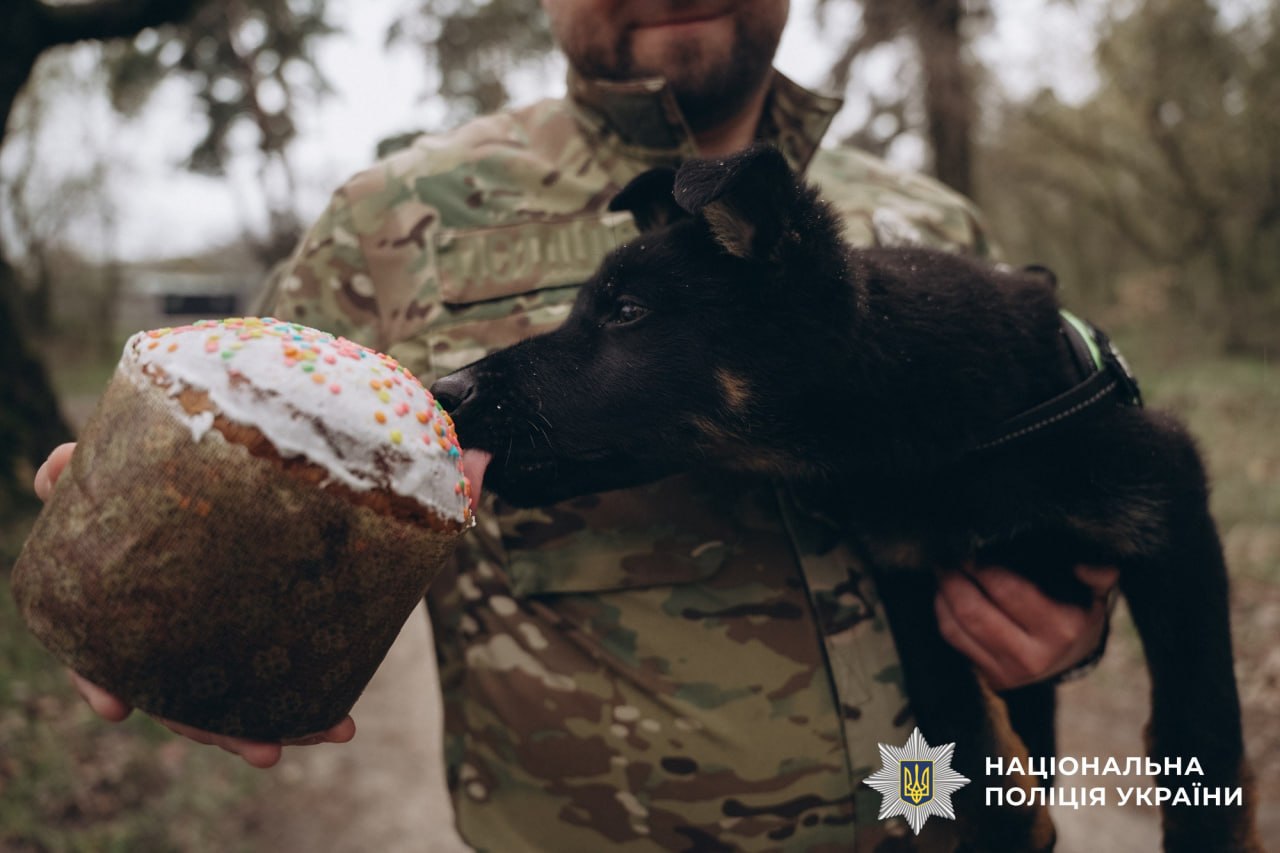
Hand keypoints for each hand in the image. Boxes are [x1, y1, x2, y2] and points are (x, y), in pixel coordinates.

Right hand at [36, 443, 356, 767]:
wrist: (237, 456)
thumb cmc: (164, 466)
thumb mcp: (129, 463)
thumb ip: (85, 469)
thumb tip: (55, 471)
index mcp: (128, 608)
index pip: (102, 654)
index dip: (101, 680)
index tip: (114, 708)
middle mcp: (173, 638)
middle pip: (184, 697)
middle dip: (222, 728)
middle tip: (266, 750)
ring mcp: (221, 641)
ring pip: (238, 701)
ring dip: (281, 724)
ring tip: (328, 732)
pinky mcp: (268, 632)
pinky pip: (285, 676)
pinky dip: (313, 703)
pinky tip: (341, 721)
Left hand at [935, 562, 1117, 690]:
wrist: (1072, 660)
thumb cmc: (1076, 612)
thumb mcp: (1093, 592)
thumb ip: (1096, 572)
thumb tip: (1085, 564)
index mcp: (1061, 628)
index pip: (1008, 591)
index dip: (982, 567)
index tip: (969, 549)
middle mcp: (1034, 655)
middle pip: (974, 611)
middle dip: (954, 579)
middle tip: (946, 557)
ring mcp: (1010, 672)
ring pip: (957, 627)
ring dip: (943, 594)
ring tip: (942, 571)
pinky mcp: (991, 678)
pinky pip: (953, 640)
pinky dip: (942, 613)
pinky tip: (944, 594)